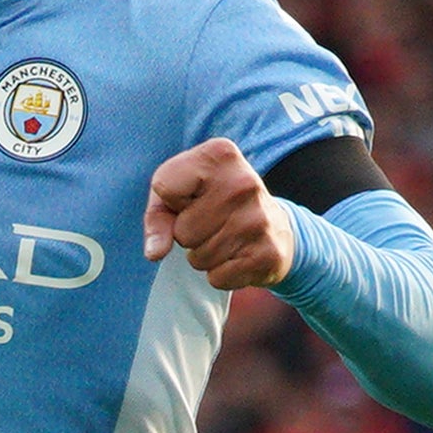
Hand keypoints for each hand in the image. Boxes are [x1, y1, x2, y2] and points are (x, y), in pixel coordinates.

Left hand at [145, 136, 298, 291]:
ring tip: (226, 237)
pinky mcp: (268, 254)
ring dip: (204, 255)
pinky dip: (222, 274)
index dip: (171, 200)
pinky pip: (217, 278)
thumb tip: (155, 252)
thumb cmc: (214, 206)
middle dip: (188, 234)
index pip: (164, 186)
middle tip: (212, 223)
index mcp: (220, 155)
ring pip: (198, 258)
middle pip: (182, 231)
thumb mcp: (179, 196)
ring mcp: (258, 219)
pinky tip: (239, 255)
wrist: (277, 228)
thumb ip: (157, 217)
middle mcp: (244, 182)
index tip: (192, 195)